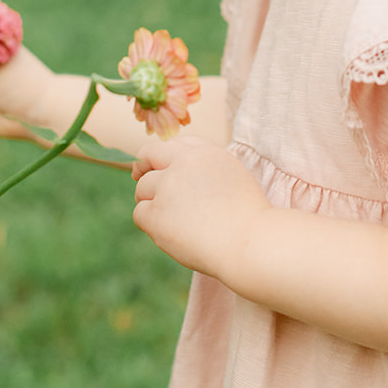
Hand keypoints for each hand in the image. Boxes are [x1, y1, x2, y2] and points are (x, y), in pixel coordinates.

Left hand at [131, 136, 270, 279]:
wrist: (249, 244)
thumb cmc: (247, 218)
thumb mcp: (232, 177)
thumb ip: (205, 168)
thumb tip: (175, 171)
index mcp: (205, 152)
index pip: (175, 144)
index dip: (164, 155)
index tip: (159, 164)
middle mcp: (183, 163)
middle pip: (149, 155)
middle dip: (142, 166)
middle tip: (138, 176)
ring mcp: (167, 186)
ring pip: (142, 188)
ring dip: (150, 201)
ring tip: (172, 221)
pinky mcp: (156, 212)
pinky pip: (140, 213)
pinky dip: (150, 224)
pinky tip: (169, 233)